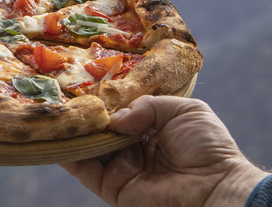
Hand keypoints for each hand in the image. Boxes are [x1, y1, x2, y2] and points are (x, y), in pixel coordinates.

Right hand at [60, 96, 268, 206]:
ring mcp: (122, 168)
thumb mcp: (183, 110)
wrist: (217, 188)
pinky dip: (68, 154)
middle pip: (100, 129)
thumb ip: (147, 105)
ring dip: (72, 131)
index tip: (83, 82)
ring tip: (53, 111)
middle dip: (83, 114)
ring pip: (88, 147)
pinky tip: (56, 136)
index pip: (120, 112)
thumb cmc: (208, 147)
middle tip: (61, 94)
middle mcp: (133, 148)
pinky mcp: (113, 187)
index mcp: (151, 129)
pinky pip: (85, 170)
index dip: (104, 99)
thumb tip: (114, 118)